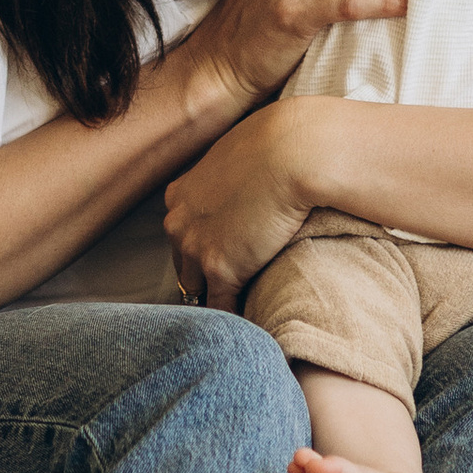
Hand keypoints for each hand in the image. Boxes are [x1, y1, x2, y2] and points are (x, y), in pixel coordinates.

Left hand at [162, 105, 323, 307]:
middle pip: (183, 265)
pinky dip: (235, 319)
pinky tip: (249, 329)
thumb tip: (251, 181)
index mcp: (180, 196)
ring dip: (216, 302)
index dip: (202, 249)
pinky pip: (221, 307)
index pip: (182, 235)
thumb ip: (231, 176)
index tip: (221, 259)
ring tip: (234, 321)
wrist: (294, 151)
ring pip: (196, 291)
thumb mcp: (238, 154)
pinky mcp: (221, 269)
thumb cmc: (278, 143)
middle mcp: (179, 223)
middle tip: (229, 292)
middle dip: (204, 277)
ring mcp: (196, 248)